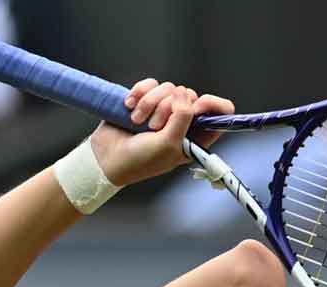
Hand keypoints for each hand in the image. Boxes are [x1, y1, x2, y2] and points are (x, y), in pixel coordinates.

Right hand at [90, 80, 234, 186]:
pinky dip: (138, 93)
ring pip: (168, 88)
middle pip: (189, 95)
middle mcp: (182, 122)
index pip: (220, 112)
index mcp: (195, 136)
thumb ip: (183, 117)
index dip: (212, 105)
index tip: (196, 107)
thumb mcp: (169, 144)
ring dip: (150, 103)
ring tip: (137, 122)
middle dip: (168, 107)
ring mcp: (163, 110)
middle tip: (154, 127)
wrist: (106, 159)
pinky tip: (129, 107)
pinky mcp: (145, 100)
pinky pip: (150, 84)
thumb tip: (183, 94)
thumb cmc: (140, 161)